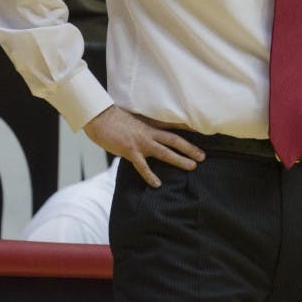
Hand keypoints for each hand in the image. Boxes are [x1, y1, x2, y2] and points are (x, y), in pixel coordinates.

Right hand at [83, 105, 204, 187]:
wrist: (99, 117)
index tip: (199, 132)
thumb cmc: (112, 118)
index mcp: (148, 124)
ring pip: (165, 152)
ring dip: (179, 160)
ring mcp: (140, 142)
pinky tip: (157, 184)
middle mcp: (148, 132)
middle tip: (203, 156)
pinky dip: (150, 175)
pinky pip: (143, 166)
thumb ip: (141, 127)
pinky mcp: (130, 150)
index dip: (186, 129)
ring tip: (192, 166)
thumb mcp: (131, 119)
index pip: (171, 126)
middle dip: (190, 148)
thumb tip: (145, 134)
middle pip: (174, 140)